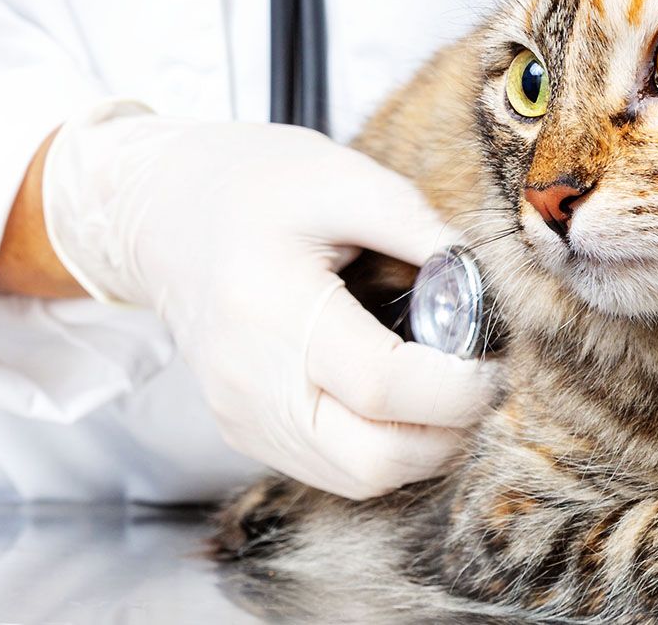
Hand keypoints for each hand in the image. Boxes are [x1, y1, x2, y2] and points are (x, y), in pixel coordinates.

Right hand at [43, 102, 493, 497]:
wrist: (163, 211)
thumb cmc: (252, 185)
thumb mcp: (344, 178)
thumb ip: (421, 230)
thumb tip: (488, 287)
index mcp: (272, 306)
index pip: (383, 385)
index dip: (458, 385)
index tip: (494, 360)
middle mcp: (250, 380)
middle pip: (373, 459)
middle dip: (449, 430)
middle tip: (479, 380)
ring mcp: (244, 416)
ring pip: (358, 478)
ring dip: (421, 447)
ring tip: (444, 387)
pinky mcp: (246, 430)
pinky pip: (332, 468)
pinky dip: (384, 446)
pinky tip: (401, 399)